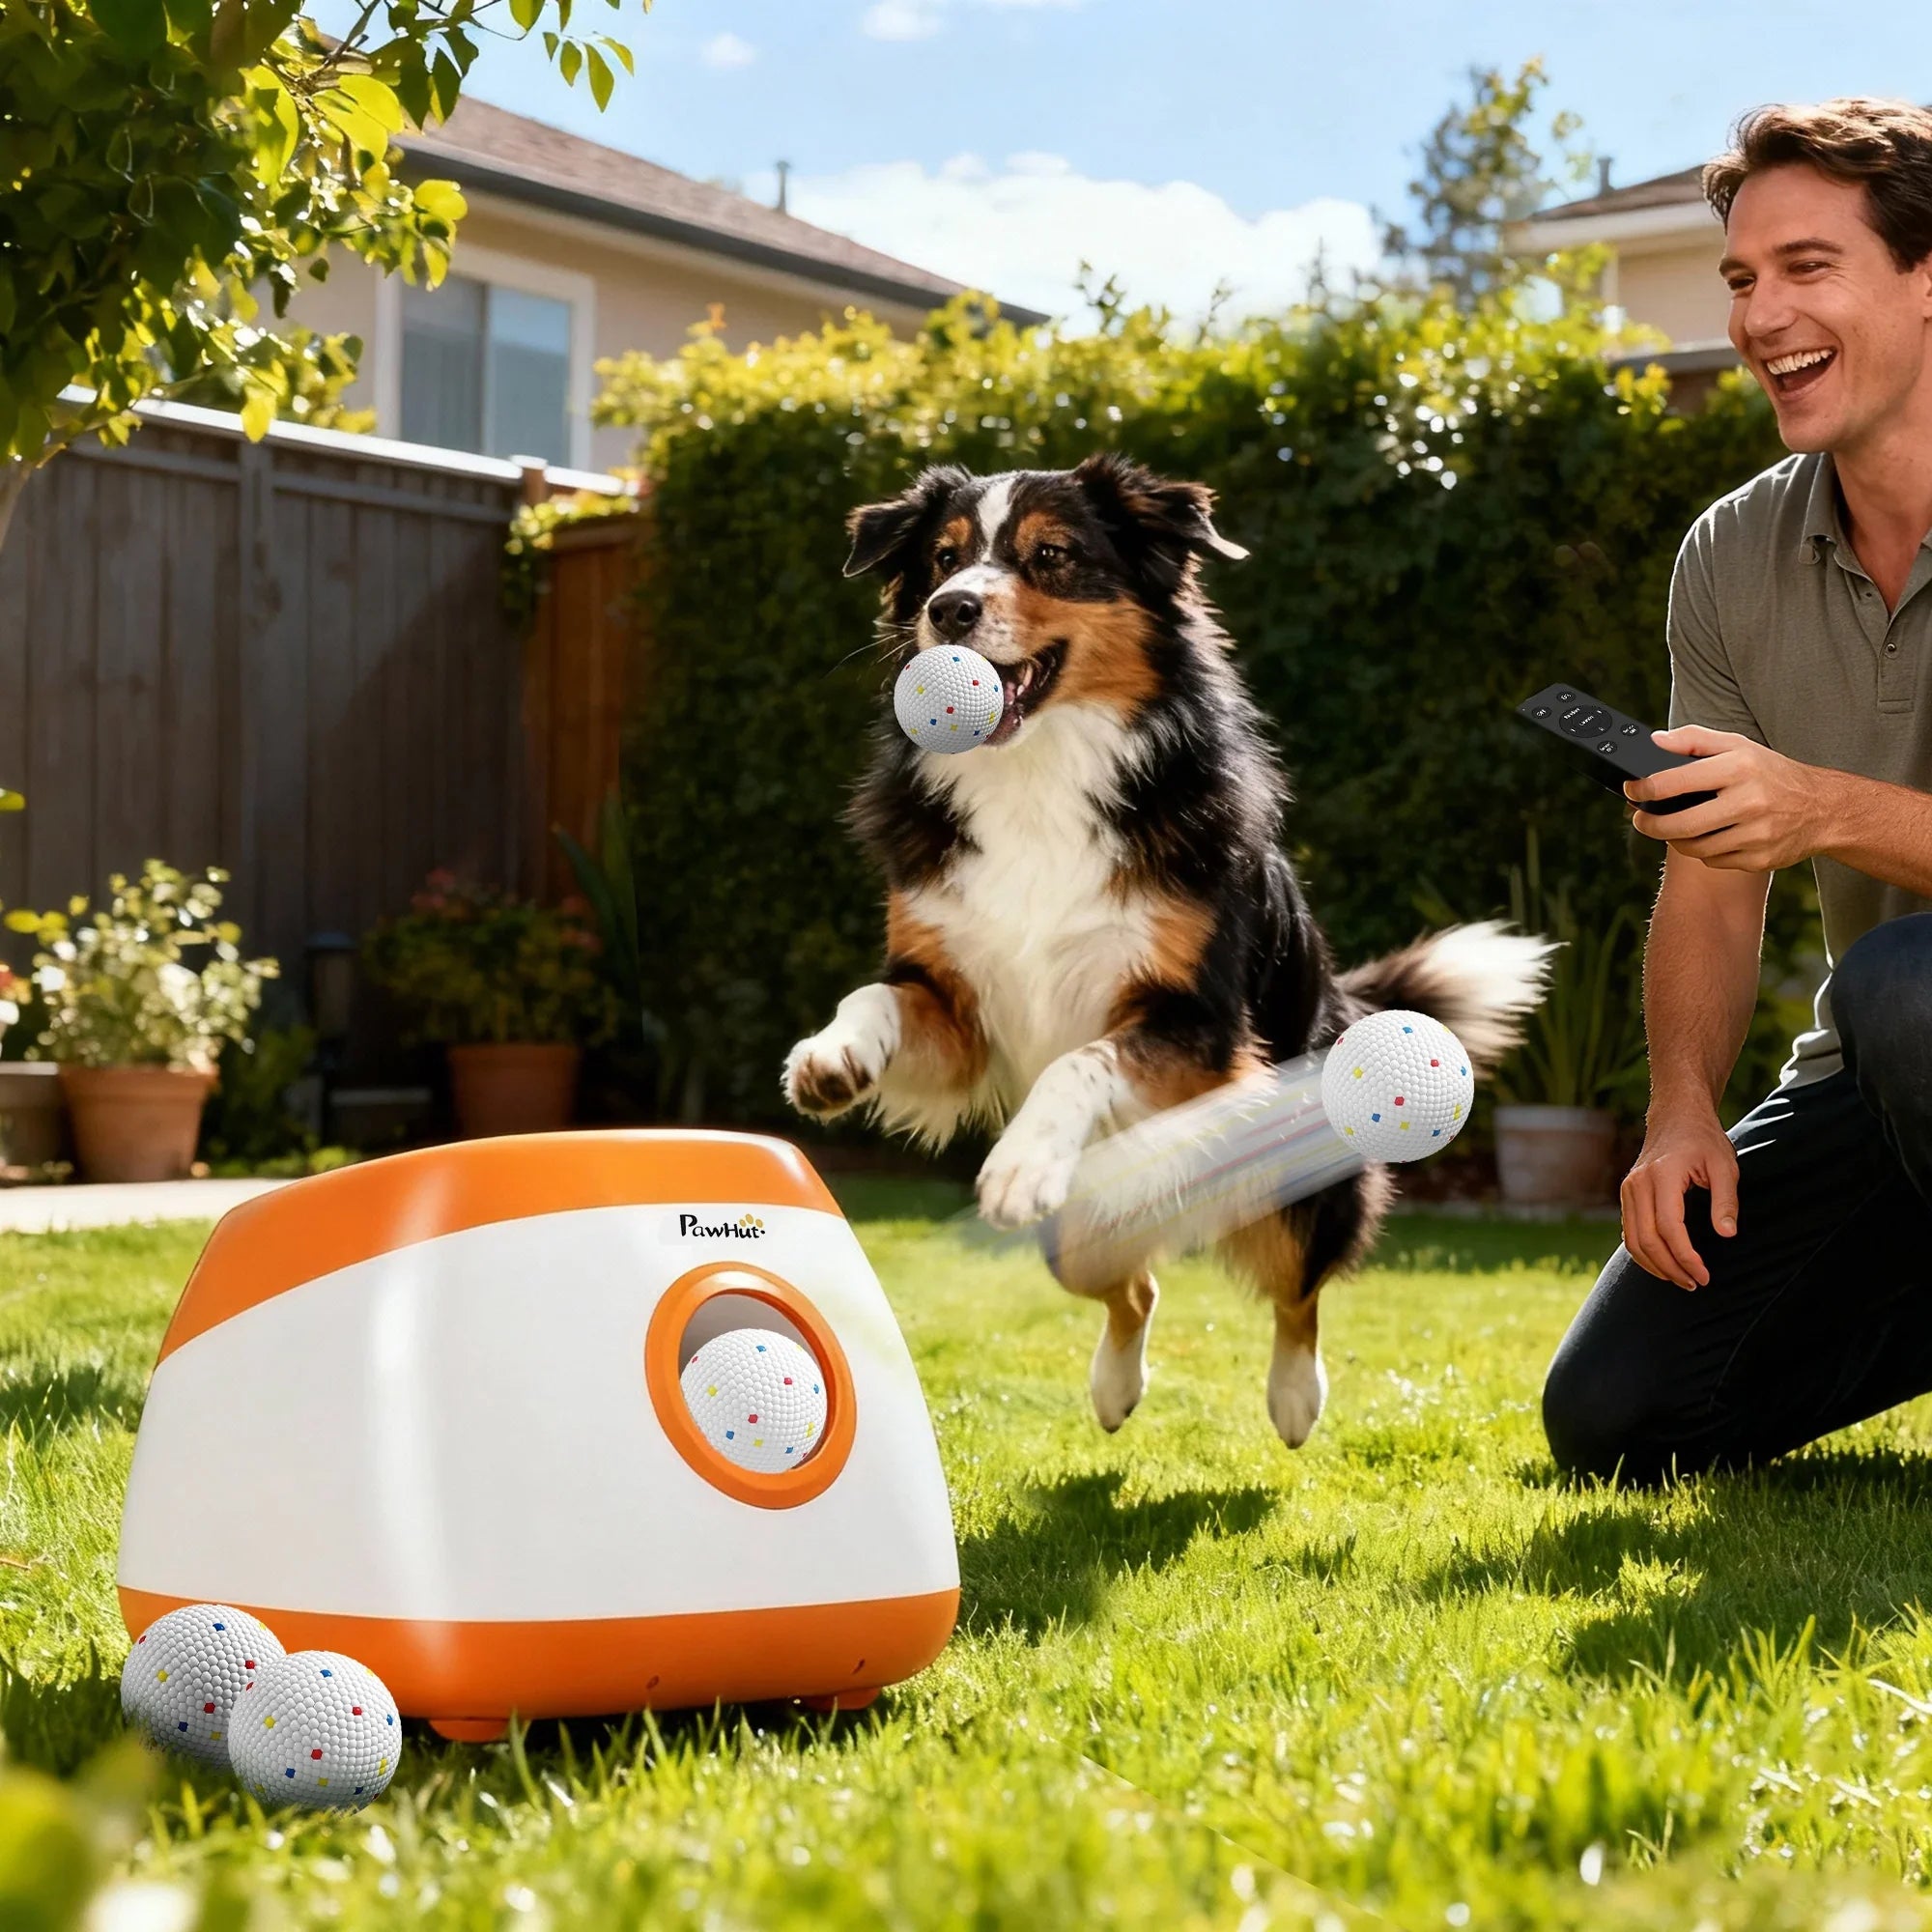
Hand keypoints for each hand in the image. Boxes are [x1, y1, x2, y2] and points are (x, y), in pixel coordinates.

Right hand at [1619, 1107, 1739, 1289]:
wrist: (1676, 1118)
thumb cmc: (1704, 1141)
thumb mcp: (1725, 1166)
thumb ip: (1726, 1201)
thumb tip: (1727, 1235)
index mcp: (1662, 1176)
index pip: (1669, 1228)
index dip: (1686, 1257)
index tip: (1704, 1275)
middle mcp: (1638, 1184)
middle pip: (1646, 1239)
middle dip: (1670, 1268)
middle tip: (1694, 1284)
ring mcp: (1628, 1190)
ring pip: (1632, 1240)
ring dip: (1655, 1266)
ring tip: (1681, 1279)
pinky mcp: (1627, 1195)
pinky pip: (1629, 1232)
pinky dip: (1643, 1254)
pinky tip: (1664, 1264)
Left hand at [1624, 725, 1839, 870]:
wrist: (1823, 808)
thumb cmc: (1773, 773)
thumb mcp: (1739, 746)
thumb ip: (1694, 740)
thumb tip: (1655, 741)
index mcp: (1739, 768)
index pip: (1675, 782)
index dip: (1644, 789)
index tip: (1632, 790)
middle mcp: (1749, 802)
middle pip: (1679, 824)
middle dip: (1650, 824)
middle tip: (1640, 819)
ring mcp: (1756, 834)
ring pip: (1694, 847)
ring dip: (1676, 839)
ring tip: (1675, 826)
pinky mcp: (1760, 859)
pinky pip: (1714, 861)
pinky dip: (1705, 851)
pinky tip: (1710, 837)